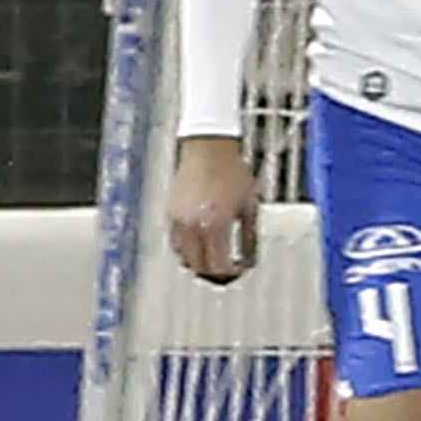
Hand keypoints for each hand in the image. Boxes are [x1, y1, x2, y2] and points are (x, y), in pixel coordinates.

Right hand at [167, 135, 260, 283]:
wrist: (209, 147)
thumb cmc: (232, 171)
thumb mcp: (250, 205)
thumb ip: (250, 236)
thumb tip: (249, 259)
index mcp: (216, 224)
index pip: (218, 265)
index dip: (231, 273)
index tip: (240, 269)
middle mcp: (194, 225)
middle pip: (200, 267)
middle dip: (215, 273)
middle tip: (227, 271)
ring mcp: (179, 220)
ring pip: (184, 257)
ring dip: (199, 263)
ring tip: (213, 260)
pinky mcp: (171, 213)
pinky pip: (175, 242)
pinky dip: (186, 250)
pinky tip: (200, 246)